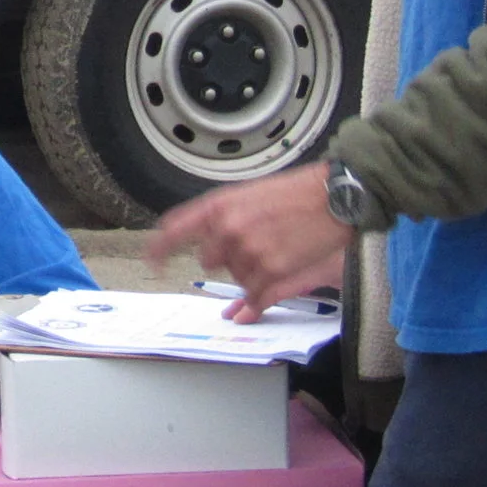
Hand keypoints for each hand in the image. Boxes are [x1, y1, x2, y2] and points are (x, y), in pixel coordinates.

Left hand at [146, 161, 350, 320]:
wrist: (335, 195)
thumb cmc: (297, 192)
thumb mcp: (251, 194)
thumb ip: (225, 215)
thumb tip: (206, 240)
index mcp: (219, 205)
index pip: (174, 228)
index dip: (159, 248)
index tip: (152, 262)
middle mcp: (228, 228)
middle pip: (209, 261)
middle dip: (228, 257)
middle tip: (258, 241)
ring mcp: (248, 250)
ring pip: (235, 278)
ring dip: (251, 270)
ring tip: (278, 245)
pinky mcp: (270, 270)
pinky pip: (255, 294)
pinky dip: (266, 288)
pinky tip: (284, 263)